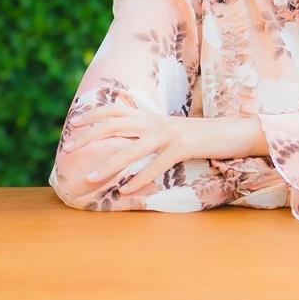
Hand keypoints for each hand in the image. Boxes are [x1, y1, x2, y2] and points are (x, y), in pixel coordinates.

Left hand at [61, 103, 203, 194]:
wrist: (232, 131)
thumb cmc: (198, 135)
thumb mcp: (169, 129)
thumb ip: (148, 132)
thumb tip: (126, 142)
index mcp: (150, 116)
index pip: (114, 109)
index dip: (91, 115)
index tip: (71, 126)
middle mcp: (155, 121)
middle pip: (113, 124)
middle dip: (88, 137)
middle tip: (66, 150)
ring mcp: (168, 133)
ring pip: (131, 148)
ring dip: (108, 164)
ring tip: (90, 178)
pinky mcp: (183, 148)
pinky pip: (156, 165)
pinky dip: (139, 179)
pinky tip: (126, 190)